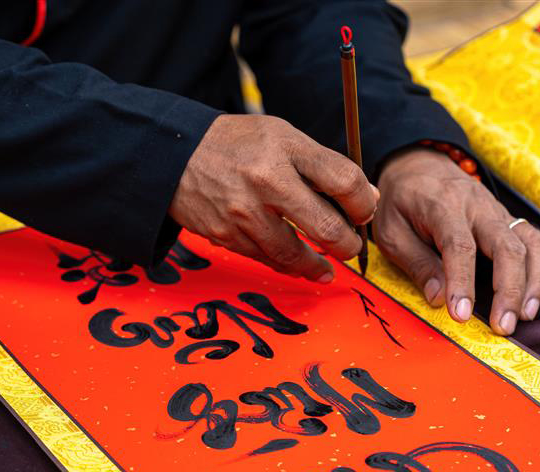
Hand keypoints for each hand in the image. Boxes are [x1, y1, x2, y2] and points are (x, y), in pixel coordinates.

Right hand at [170, 114, 378, 281]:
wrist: (174, 155)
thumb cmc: (235, 144)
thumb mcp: (281, 136)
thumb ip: (321, 164)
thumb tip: (365, 197)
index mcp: (286, 149)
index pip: (344, 181)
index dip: (363, 203)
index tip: (362, 212)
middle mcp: (266, 181)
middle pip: (326, 227)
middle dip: (347, 246)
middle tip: (349, 248)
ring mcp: (244, 212)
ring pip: (294, 254)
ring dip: (316, 265)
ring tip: (326, 267)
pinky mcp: (226, 235)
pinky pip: (265, 259)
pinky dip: (285, 265)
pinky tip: (297, 265)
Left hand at [374, 147, 539, 335]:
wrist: (416, 166)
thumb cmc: (400, 202)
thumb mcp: (391, 231)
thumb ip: (416, 262)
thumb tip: (439, 298)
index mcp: (443, 207)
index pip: (459, 246)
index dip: (462, 283)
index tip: (462, 315)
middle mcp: (478, 208)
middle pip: (507, 246)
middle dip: (509, 289)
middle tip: (504, 326)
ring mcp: (499, 212)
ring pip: (532, 243)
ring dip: (535, 281)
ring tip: (526, 315)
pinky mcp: (509, 220)